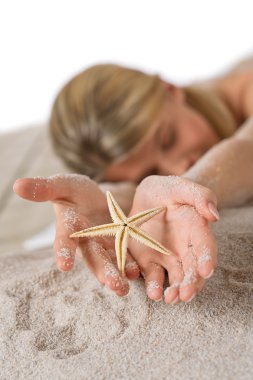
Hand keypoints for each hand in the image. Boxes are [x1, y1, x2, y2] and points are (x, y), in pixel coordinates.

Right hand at [13, 174, 139, 295]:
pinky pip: (127, 254)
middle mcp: (87, 240)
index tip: (64, 265)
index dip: (63, 252)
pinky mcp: (121, 241)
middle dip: (103, 271)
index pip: (64, 241)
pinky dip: (132, 263)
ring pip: (112, 261)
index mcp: (69, 227)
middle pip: (94, 258)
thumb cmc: (73, 190)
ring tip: (125, 287)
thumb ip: (45, 188)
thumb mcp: (62, 184)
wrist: (94, 196)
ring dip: (119, 274)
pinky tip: (139, 272)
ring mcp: (105, 243)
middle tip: (113, 286)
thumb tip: (17, 185)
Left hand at [127, 175, 218, 303]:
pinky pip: (153, 276)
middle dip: (191, 283)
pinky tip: (154, 294)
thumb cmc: (165, 190)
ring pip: (176, 278)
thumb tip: (214, 215)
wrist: (144, 197)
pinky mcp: (150, 261)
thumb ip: (199, 195)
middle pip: (192, 269)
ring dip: (175, 290)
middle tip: (186, 295)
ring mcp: (167, 257)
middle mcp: (185, 247)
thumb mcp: (179, 186)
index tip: (206, 271)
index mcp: (195, 229)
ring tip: (170, 298)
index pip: (205, 246)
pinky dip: (154, 287)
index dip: (207, 259)